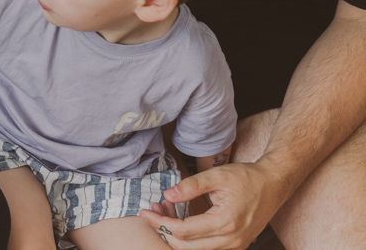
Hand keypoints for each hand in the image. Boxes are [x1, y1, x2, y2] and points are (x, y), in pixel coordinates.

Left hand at [139, 162, 287, 248]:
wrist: (274, 184)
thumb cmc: (247, 178)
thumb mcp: (217, 175)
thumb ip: (191, 185)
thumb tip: (168, 194)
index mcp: (226, 222)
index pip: (184, 231)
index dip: (160, 223)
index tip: (144, 212)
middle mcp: (232, 239)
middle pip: (186, 246)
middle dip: (164, 230)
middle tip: (152, 211)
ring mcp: (235, 244)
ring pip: (195, 249)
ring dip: (176, 234)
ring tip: (164, 210)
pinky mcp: (236, 243)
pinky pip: (206, 247)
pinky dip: (190, 236)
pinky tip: (180, 217)